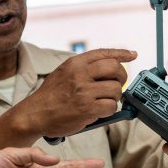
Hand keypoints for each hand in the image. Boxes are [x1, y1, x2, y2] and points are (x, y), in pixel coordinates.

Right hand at [0, 48, 136, 147]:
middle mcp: (80, 74)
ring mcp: (84, 91)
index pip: (104, 53)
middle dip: (121, 78)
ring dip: (114, 97)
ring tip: (103, 101)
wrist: (35, 114)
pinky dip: (110, 110)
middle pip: (115, 69)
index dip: (121, 54)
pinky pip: (111, 106)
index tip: (132, 55)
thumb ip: (83, 68)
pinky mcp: (87, 109)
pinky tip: (100, 111)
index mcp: (75, 63)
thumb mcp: (64, 72)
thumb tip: (109, 66)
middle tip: (116, 86)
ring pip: (116, 89)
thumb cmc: (51, 96)